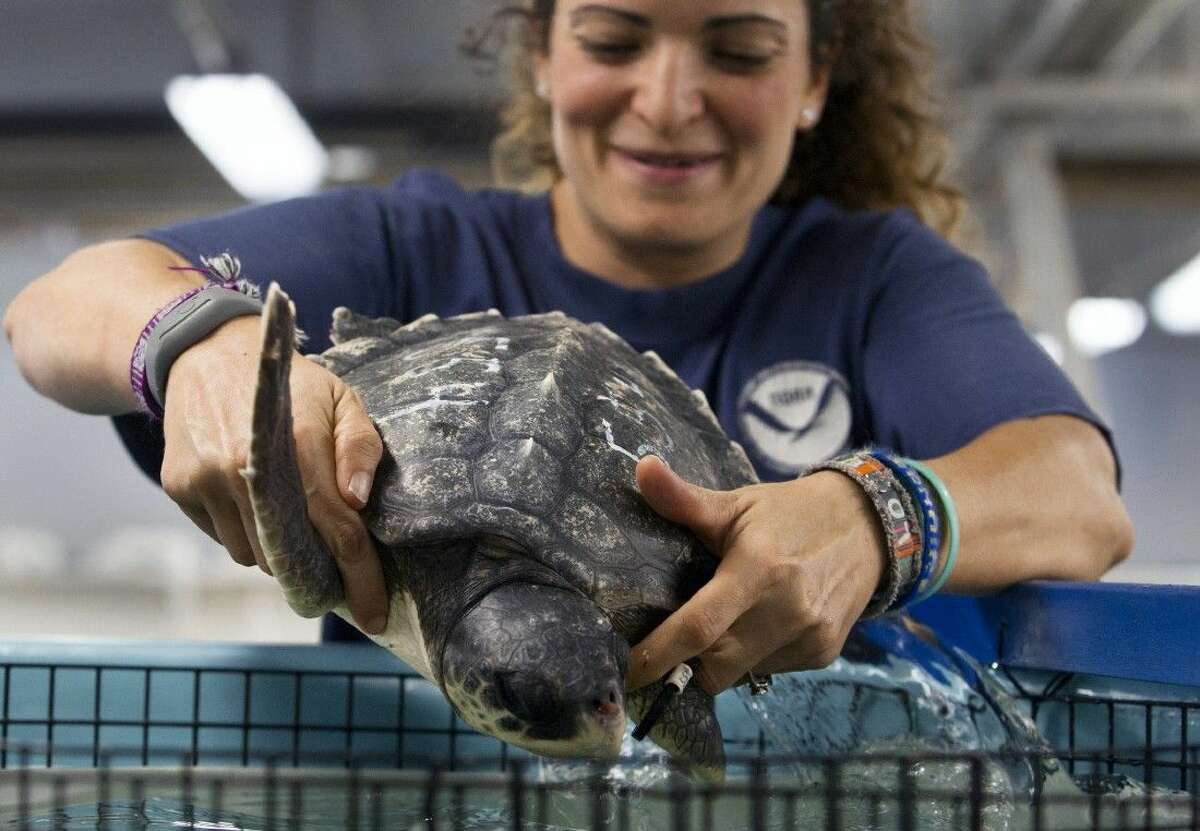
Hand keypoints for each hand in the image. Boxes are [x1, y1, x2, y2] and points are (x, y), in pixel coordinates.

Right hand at [159, 316, 389, 633]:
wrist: (206, 351)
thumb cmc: (291, 383)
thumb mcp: (343, 400)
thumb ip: (360, 448)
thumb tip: (358, 502)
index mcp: (298, 447)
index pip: (338, 533)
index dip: (361, 579)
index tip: (375, 615)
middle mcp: (246, 470)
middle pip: (292, 557)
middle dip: (317, 569)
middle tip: (330, 561)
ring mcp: (207, 480)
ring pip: (253, 557)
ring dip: (276, 550)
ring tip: (285, 511)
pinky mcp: (179, 487)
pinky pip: (222, 539)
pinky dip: (242, 532)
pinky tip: (250, 497)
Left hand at [626, 456, 886, 693]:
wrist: (868, 527)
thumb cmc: (788, 514)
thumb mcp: (736, 503)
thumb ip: (684, 498)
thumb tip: (640, 467)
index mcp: (757, 568)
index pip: (699, 626)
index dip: (659, 654)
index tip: (628, 672)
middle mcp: (786, 610)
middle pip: (716, 664)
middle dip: (685, 663)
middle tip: (669, 644)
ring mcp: (809, 636)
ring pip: (741, 674)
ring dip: (720, 660)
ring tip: (719, 626)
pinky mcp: (824, 654)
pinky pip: (770, 671)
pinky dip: (753, 658)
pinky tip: (757, 626)